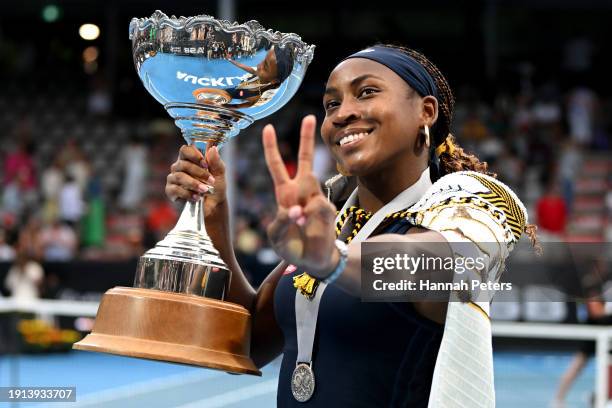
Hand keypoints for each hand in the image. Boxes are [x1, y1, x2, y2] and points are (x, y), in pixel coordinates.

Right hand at [165, 144, 226, 221]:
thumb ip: (216, 162)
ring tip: (205, 190)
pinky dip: (187, 193)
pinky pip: (175, 189)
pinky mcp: (170, 191)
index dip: (194, 155)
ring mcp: (173, 178)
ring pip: (179, 176)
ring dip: (194, 183)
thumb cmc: (215, 187)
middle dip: (199, 172)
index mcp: (189, 159)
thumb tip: (212, 149)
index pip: (185, 150)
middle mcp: (179, 167)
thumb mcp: (219, 174)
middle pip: (183, 164)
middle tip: (211, 180)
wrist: (213, 205)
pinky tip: (197, 197)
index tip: (205, 164)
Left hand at [263, 115, 337, 276]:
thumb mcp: (277, 236)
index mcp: (285, 194)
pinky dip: (310, 219)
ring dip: (302, 202)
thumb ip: (280, 222)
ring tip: (300, 222)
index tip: (268, 128)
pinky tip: (309, 228)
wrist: (314, 260)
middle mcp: (301, 192)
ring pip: (311, 183)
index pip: (277, 167)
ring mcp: (315, 199)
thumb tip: (296, 211)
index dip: (271, 148)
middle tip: (310, 117)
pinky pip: (316, 207)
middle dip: (306, 138)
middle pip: (304, 160)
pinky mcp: (326, 209)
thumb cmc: (293, 246)